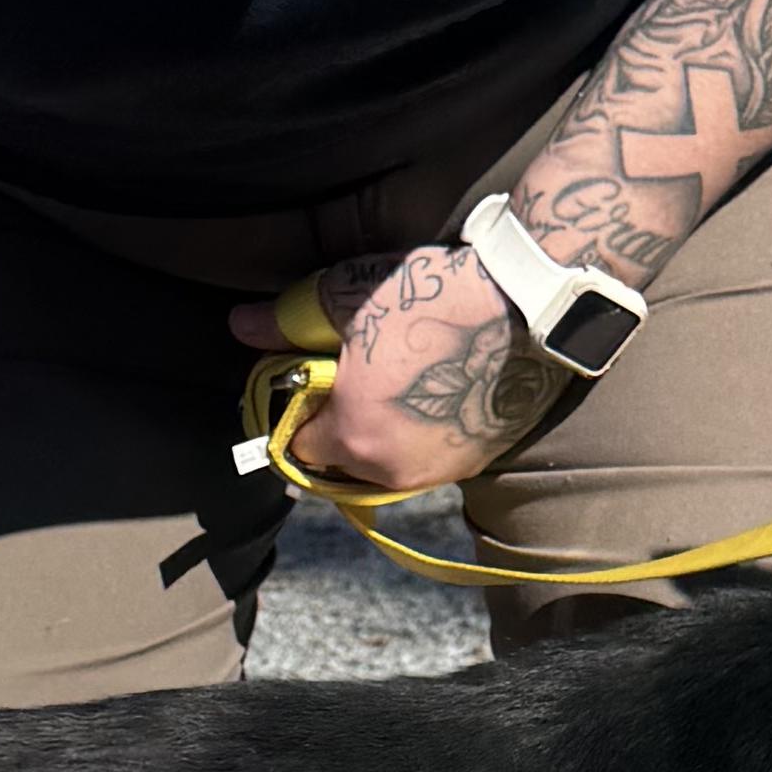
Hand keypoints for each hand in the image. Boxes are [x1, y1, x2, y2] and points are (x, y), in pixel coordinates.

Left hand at [229, 240, 563, 492]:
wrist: (530, 306)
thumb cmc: (434, 300)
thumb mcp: (351, 299)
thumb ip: (289, 320)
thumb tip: (241, 326)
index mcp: (352, 438)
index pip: (300, 447)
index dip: (301, 412)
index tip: (313, 379)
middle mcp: (392, 471)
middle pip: (344, 461)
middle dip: (341, 426)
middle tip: (356, 373)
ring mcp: (439, 472)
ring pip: (387, 463)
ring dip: (382, 431)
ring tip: (398, 377)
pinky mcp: (477, 463)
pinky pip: (429, 457)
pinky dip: (421, 432)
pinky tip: (435, 387)